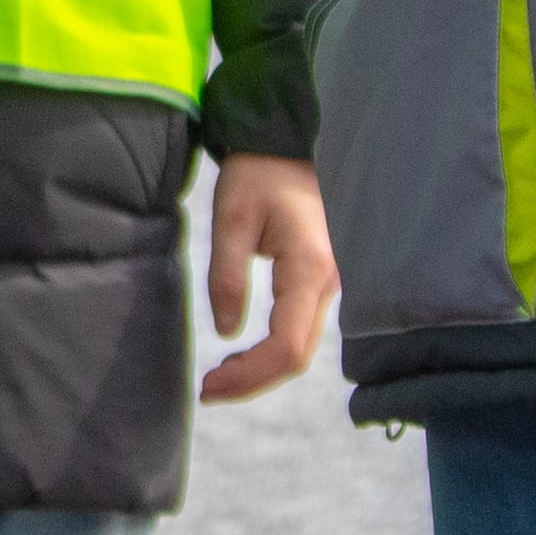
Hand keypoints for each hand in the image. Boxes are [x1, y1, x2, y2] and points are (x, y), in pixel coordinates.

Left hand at [201, 153, 336, 405]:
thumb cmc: (256, 175)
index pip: (287, 346)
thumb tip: (226, 333)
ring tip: (218, 377)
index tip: (209, 385)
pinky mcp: (317, 282)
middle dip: (253, 380)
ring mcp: (327, 284)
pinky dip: (271, 352)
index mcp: (308, 269)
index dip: (250, 376)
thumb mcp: (230, 220)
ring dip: (261, 369)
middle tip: (207, 389)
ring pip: (300, 347)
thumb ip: (226, 277)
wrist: (283, 145)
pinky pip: (299, 330)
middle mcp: (327, 283)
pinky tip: (241, 355)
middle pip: (297, 356)